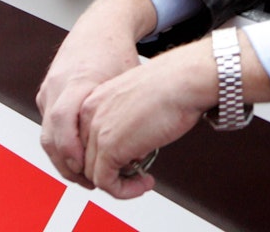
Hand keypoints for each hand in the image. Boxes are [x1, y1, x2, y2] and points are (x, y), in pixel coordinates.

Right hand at [37, 0, 158, 188]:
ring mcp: (48, 90)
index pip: (63, 126)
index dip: (74, 153)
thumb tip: (140, 152)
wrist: (100, 26)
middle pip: (51, 140)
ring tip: (88, 176)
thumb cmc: (117, 52)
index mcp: (76, 82)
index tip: (92, 172)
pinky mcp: (47, 93)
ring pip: (47, 138)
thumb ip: (126, 115)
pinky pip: (49, 127)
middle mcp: (56, 87)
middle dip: (70, 167)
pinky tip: (81, 155)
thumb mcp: (127, 82)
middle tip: (93, 184)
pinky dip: (62, 145)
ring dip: (65, 161)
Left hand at [79, 38, 216, 197]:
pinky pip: (106, 182)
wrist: (184, 80)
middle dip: (111, 171)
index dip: (104, 156)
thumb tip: (130, 146)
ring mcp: (97, 130)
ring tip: (143, 181)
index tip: (124, 163)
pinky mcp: (109, 147)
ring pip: (94, 173)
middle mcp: (90, 113)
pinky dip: (124, 191)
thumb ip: (125, 121)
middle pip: (87, 157)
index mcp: (95, 99)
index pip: (85, 140)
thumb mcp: (137, 101)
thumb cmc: (172, 84)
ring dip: (119, 184)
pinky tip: (145, 183)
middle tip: (136, 174)